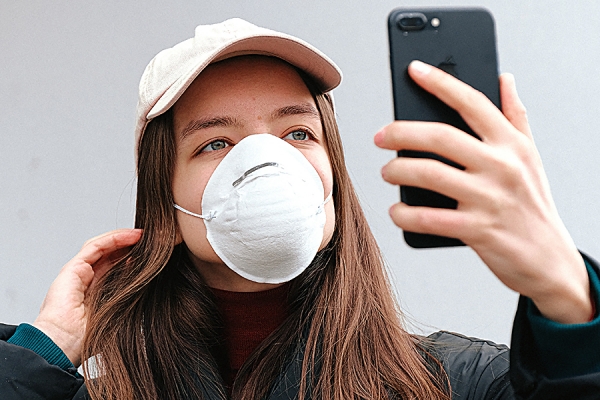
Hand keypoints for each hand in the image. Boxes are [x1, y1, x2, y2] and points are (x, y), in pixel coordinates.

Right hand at [33, 229, 141, 365]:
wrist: (62, 344)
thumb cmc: (86, 338)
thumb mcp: (117, 311)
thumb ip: (128, 295)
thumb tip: (147, 281)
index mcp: (95, 291)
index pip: (115, 267)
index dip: (132, 258)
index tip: (152, 254)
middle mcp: (85, 280)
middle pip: (109, 255)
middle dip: (129, 245)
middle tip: (150, 240)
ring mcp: (77, 273)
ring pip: (102, 247)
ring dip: (123, 238)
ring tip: (142, 235)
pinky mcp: (72, 268)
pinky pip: (95, 246)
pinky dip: (113, 238)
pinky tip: (130, 236)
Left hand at [375, 60, 591, 323]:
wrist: (550, 260)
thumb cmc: (533, 205)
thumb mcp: (531, 157)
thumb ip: (516, 117)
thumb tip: (504, 78)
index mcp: (512, 144)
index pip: (472, 102)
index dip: (441, 82)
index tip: (414, 69)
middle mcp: (502, 166)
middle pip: (441, 136)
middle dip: (401, 132)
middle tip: (380, 136)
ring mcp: (490, 199)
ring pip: (429, 174)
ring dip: (398, 171)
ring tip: (387, 172)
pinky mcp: (478, 230)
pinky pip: (429, 218)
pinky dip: (404, 214)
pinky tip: (396, 210)